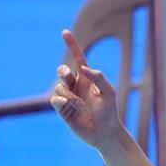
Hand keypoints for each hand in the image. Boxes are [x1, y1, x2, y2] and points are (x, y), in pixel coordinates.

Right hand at [50, 30, 122, 147]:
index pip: (78, 58)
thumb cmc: (110, 112)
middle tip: (68, 74)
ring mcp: (69, 98)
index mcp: (87, 79)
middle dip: (63, 71)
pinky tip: (68, 105)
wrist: (106, 134)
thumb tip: (83, 68)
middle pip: (62, 71)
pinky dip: (61, 100)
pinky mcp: (63, 110)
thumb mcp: (109, 92)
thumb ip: (99, 77)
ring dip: (70, 96)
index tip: (65, 32)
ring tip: (81, 107)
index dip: (72, 45)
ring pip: (60, 87)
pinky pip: (55, 99)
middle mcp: (76, 86)